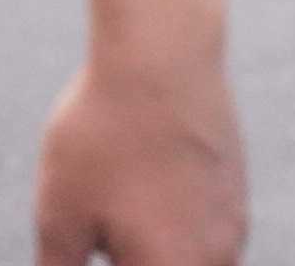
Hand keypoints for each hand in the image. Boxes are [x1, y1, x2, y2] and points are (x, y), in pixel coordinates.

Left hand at [34, 42, 248, 265]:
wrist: (163, 51)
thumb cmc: (106, 134)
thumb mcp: (60, 216)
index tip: (84, 255)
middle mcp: (219, 257)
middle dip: (130, 261)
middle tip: (96, 242)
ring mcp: (233, 222)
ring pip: (194, 263)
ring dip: (153, 255)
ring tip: (112, 226)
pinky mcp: (234, 187)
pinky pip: (205, 237)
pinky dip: (172, 238)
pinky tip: (135, 202)